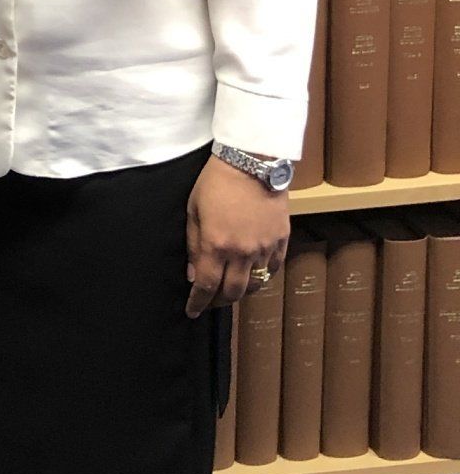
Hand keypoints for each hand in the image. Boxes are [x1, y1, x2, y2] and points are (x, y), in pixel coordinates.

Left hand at [185, 156, 290, 316]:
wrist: (251, 162)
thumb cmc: (215, 182)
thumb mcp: (193, 211)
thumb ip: (193, 246)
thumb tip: (193, 275)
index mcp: (217, 245)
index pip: (206, 286)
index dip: (198, 303)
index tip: (192, 311)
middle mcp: (243, 252)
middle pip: (233, 292)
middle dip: (219, 301)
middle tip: (211, 300)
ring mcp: (265, 248)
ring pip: (256, 284)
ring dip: (242, 290)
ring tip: (231, 288)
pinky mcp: (281, 240)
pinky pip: (273, 269)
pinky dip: (262, 276)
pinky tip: (253, 274)